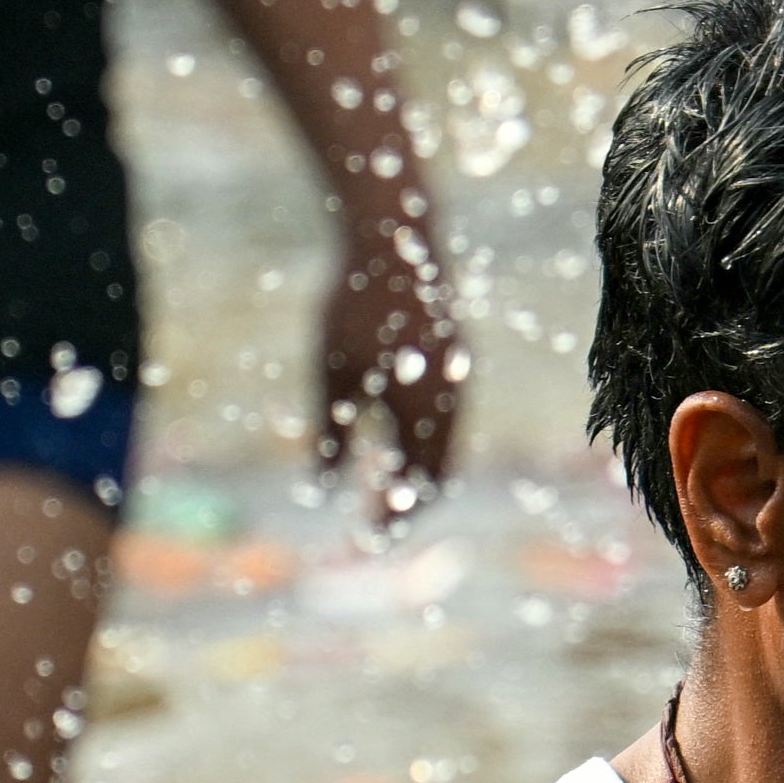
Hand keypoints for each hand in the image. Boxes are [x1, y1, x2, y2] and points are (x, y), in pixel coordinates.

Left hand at [318, 214, 460, 514]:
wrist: (398, 243)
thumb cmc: (356, 309)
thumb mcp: (333, 376)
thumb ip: (331, 436)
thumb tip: (322, 487)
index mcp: (424, 416)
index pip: (415, 488)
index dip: (395, 517)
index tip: (372, 539)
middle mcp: (452, 405)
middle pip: (437, 473)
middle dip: (409, 500)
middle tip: (379, 521)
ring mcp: (460, 381)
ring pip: (445, 444)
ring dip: (419, 470)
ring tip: (390, 485)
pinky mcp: (458, 358)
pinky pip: (448, 416)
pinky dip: (427, 438)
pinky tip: (402, 436)